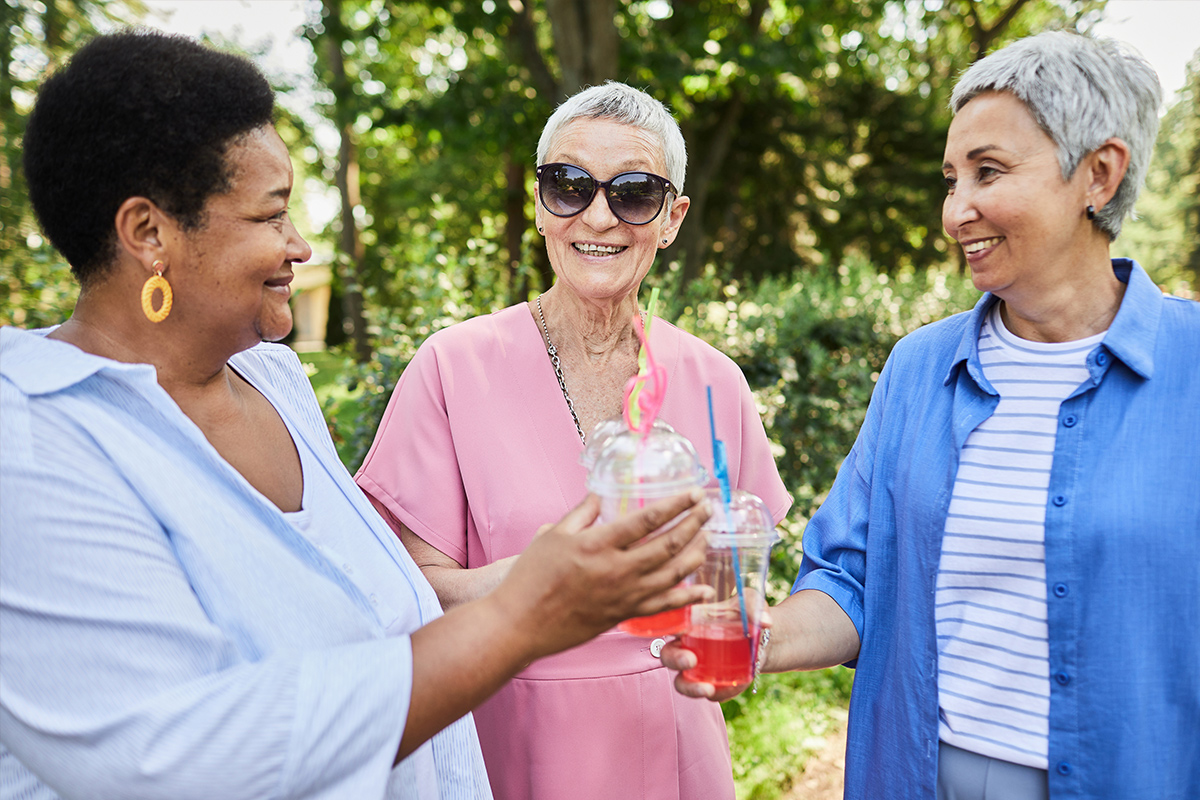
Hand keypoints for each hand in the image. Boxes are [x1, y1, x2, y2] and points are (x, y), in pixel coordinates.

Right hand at [493, 490, 712, 660]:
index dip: (677, 505)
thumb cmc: (531, 577)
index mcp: (598, 544)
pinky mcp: (623, 615)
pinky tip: (703, 589)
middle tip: (709, 509)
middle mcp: (617, 570)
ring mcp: (623, 596)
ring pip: (672, 574)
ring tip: (708, 538)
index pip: (648, 520)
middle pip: (668, 545)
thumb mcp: (553, 535)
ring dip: (695, 554)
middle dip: (694, 524)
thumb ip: (582, 513)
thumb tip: (601, 493)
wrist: (520, 624)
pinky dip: (687, 597)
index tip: (694, 493)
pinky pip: (664, 606)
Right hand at [661, 606, 772, 701]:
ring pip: (683, 682)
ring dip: (690, 688)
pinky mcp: (715, 684)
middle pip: (668, 655)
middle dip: (675, 660)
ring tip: (707, 689)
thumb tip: (766, 622)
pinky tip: (732, 688)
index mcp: (690, 622)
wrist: (767, 640)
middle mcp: (688, 646)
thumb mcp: (751, 602)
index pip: (669, 624)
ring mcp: (699, 669)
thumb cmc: (750, 615)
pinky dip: (720, 694)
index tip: (680, 631)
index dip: (667, 628)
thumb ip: (752, 605)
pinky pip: (712, 693)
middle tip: (690, 661)